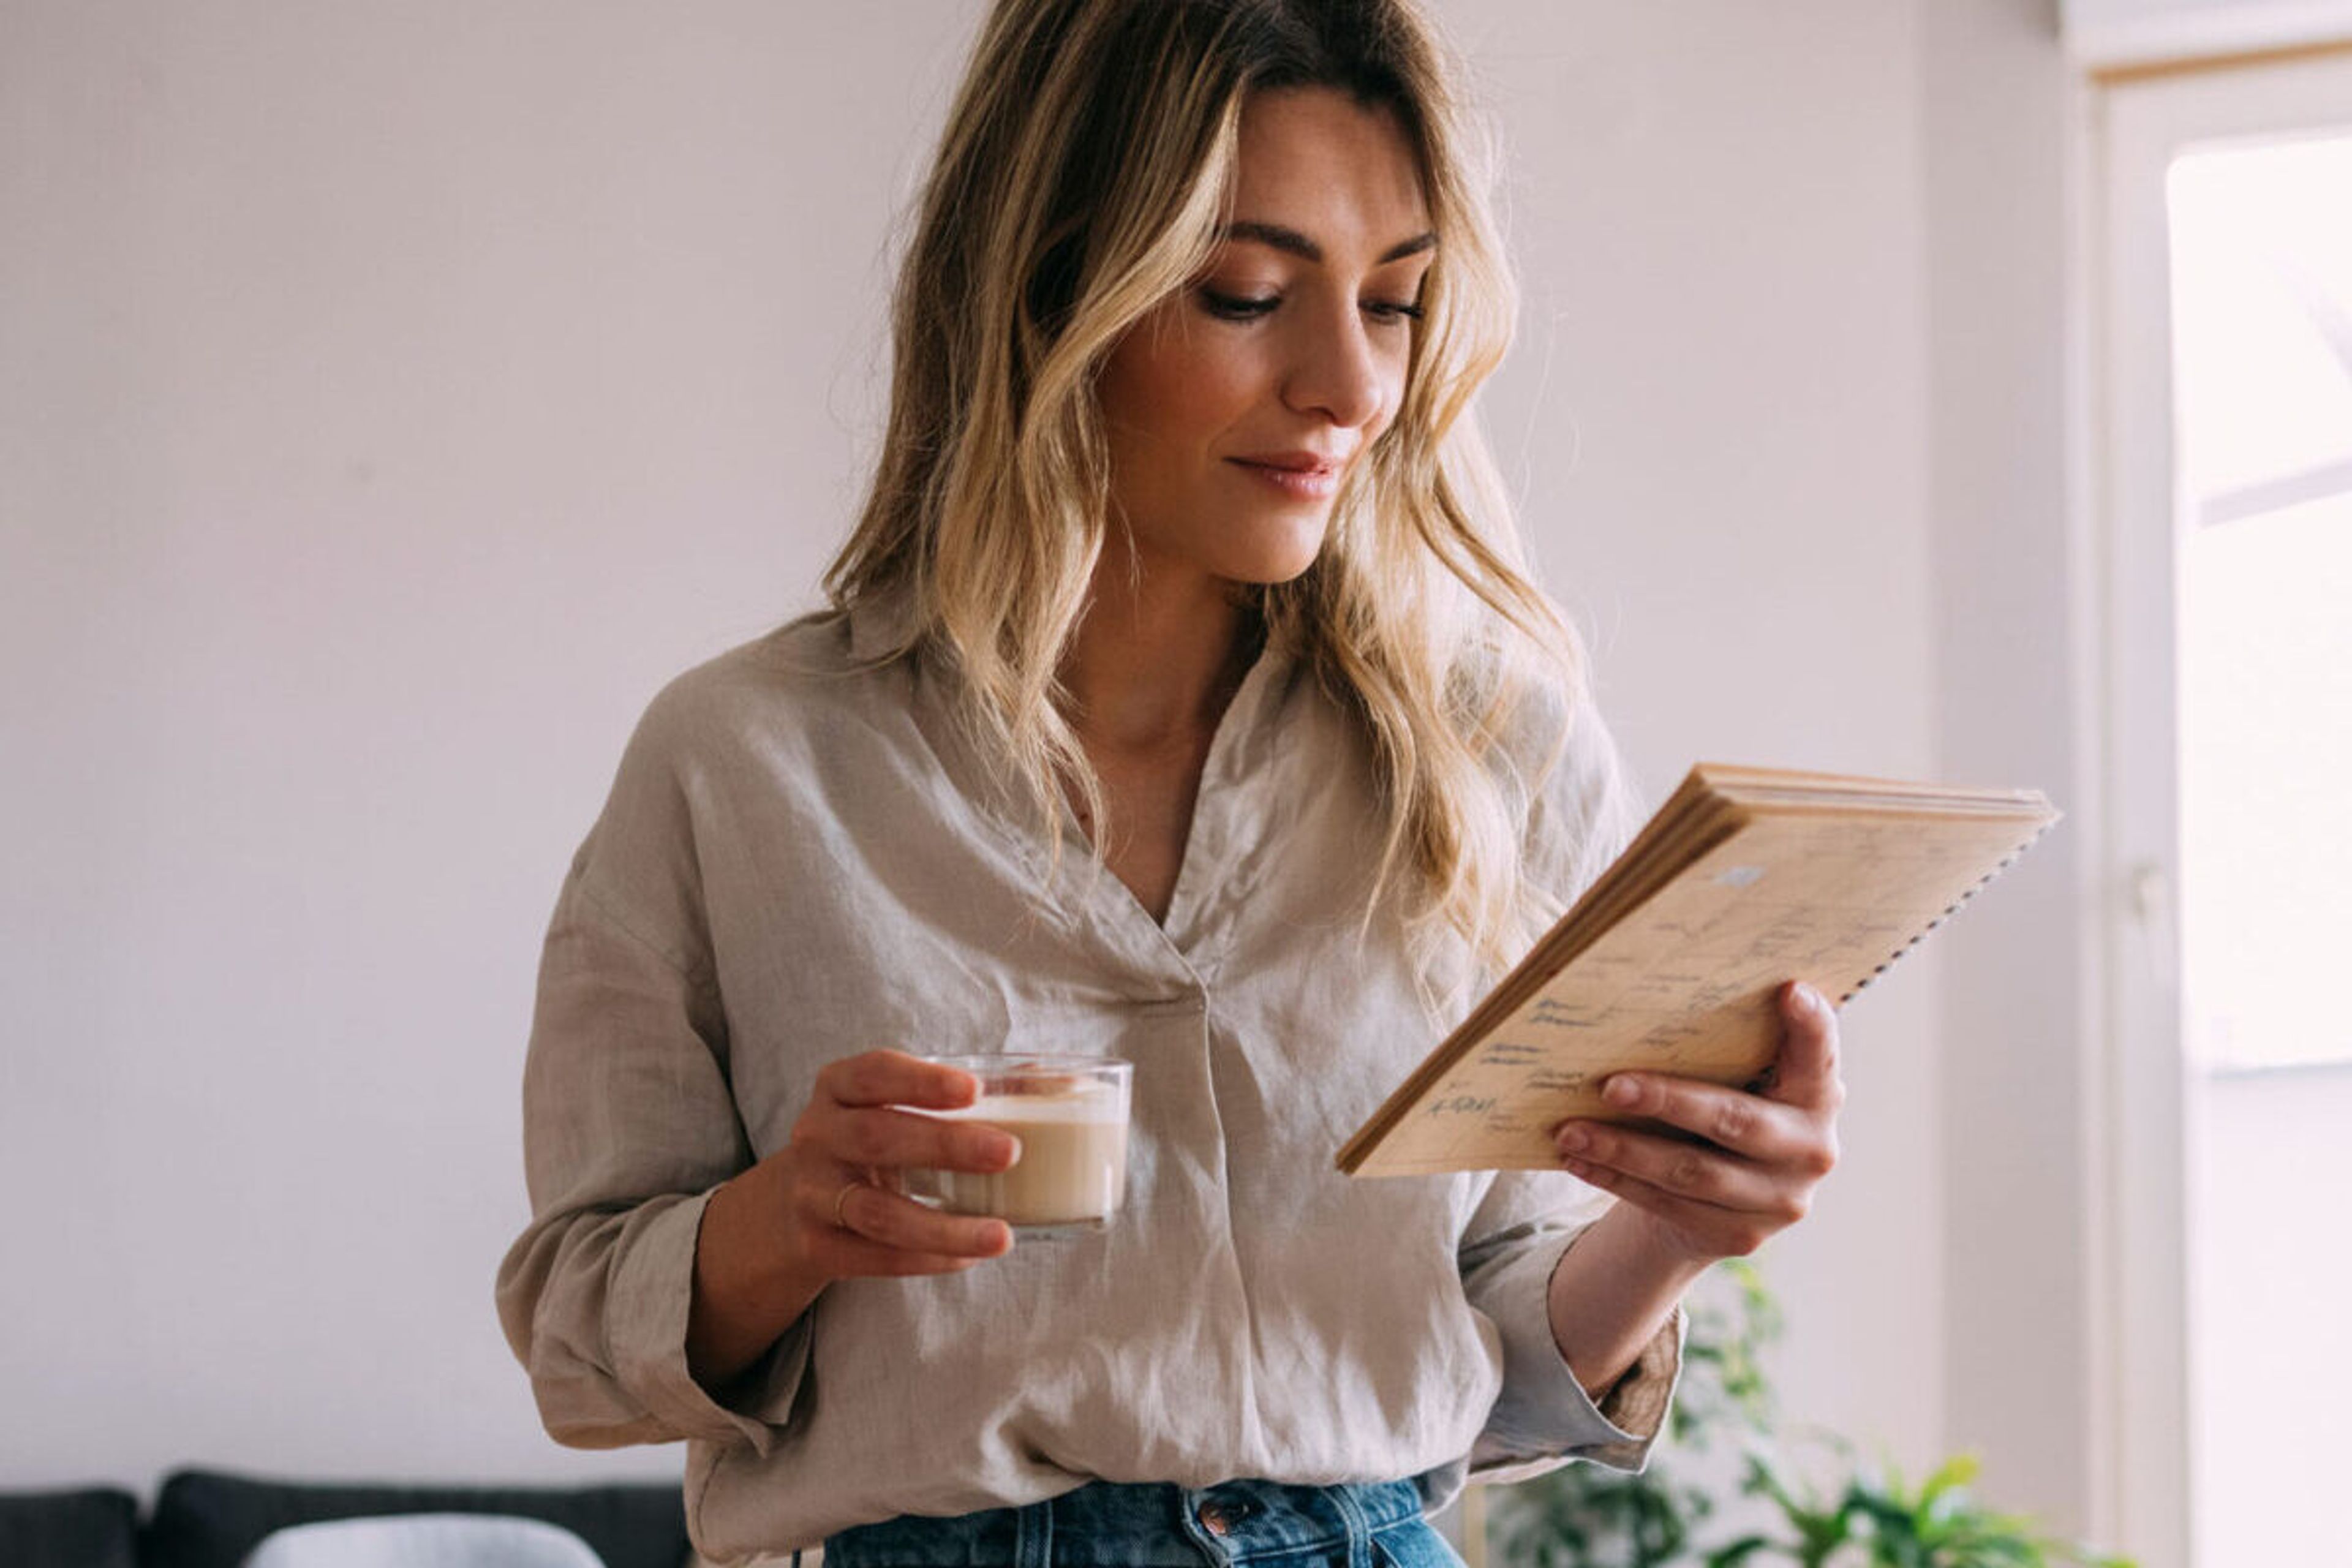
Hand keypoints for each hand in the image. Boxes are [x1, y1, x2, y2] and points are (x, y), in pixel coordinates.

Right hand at [688, 1050, 1016, 1385]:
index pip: (872, 1073)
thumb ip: (967, 1095)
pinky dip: (925, 1259)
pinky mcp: (814, 1245)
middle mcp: (815, 1135)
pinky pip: (872, 1259)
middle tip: (1009, 1152)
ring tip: (1002, 1236)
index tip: (975, 1089)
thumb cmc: (871, 1143)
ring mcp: (810, 1193)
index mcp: (837, 1087)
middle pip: (877, 1138)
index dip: (920, 1080)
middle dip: (945, 1145)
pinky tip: (968, 1257)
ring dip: (945, 1226)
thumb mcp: (895, 1108)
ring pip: (877, 1213)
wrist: (790, 1206)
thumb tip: (1059, 1082)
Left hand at [1551, 981, 1843, 1267]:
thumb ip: (1725, 1048)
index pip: (1820, 1054)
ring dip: (1622, 1148)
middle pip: (1735, 1120)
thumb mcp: (1739, 1079)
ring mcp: (1781, 1200)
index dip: (1812, 1026)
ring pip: (1691, 1172)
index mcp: (1819, 1095)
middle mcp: (1812, 1149)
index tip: (1790, 990)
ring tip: (1570, 1130)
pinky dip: (1617, 1179)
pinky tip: (1579, 1160)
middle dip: (1667, 1101)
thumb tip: (1641, 1006)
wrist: (1722, 1202)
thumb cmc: (1725, 1109)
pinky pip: (1668, 1205)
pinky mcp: (1742, 1235)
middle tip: (1610, 1085)